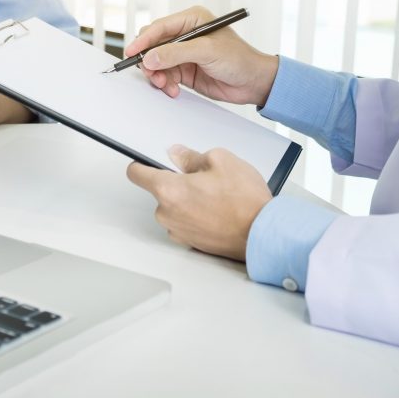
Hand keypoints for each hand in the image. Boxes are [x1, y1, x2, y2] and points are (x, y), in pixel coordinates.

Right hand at [125, 6, 279, 105]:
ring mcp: (183, 54)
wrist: (253, 83)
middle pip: (153, 45)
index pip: (159, 27)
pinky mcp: (184, 71)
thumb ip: (176, 53)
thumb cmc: (239, 59)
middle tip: (152, 74)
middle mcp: (185, 35)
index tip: (133, 52)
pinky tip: (174, 90)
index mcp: (192, 20)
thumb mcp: (206, 51)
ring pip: (156, 63)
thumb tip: (151, 57)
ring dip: (157, 75)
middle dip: (150, 61)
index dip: (144, 40)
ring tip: (166, 85)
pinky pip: (164, 76)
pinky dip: (165, 84)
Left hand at [126, 145, 272, 260]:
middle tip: (203, 178)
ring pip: (174, 207)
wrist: (262, 234)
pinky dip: (196, 215)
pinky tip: (217, 210)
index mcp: (168, 190)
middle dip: (177, 182)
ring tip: (215, 196)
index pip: (136, 173)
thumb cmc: (245, 202)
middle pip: (160, 190)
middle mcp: (167, 214)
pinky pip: (186, 221)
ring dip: (188, 199)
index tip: (147, 160)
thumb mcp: (220, 160)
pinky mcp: (190, 242)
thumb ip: (191, 156)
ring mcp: (178, 231)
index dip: (142, 163)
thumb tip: (178, 155)